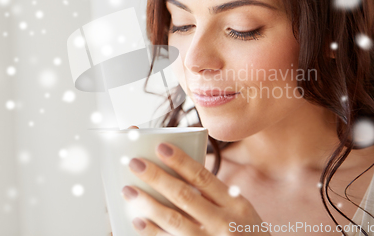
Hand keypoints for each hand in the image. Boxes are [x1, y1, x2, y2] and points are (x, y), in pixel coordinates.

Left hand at [120, 136, 269, 234]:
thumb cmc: (244, 232)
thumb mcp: (239, 209)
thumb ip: (214, 194)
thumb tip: (176, 172)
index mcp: (235, 204)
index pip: (203, 177)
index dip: (180, 161)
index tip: (161, 146)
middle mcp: (224, 223)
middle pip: (184, 195)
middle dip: (156, 177)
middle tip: (135, 163)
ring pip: (174, 220)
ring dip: (148, 203)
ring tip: (129, 190)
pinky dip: (152, 232)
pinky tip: (137, 221)